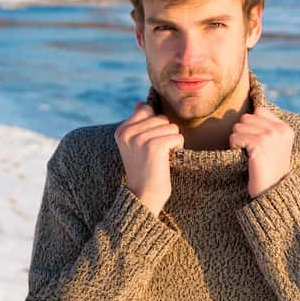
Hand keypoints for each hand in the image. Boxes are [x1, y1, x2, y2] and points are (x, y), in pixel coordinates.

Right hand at [115, 101, 183, 216]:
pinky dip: (177, 148)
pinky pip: (177, 137)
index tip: (149, 146)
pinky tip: (167, 161)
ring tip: (161, 158)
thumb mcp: (135, 145)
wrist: (143, 197)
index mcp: (121, 130)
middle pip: (162, 118)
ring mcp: (139, 138)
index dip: (156, 126)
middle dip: (166, 135)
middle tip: (156, 155)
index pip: (147, 110)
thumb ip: (138, 123)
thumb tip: (141, 103)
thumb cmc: (144, 171)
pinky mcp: (153, 146)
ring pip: (171, 127)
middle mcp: (128, 132)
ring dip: (172, 142)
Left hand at [230, 106, 293, 198]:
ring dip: (237, 140)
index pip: (259, 110)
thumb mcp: (275, 146)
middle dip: (242, 132)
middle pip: (246, 117)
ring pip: (238, 126)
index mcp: (285, 128)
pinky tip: (243, 156)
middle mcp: (279, 129)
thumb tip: (247, 114)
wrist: (273, 191)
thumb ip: (267, 128)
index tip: (255, 142)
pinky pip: (235, 137)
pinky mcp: (258, 143)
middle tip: (249, 149)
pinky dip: (234, 147)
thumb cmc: (269, 170)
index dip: (251, 124)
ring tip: (247, 153)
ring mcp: (270, 135)